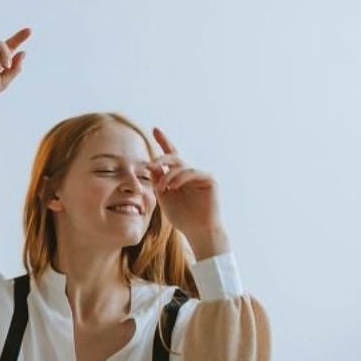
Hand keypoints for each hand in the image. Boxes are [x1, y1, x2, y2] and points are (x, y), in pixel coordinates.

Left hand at [148, 128, 228, 256]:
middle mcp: (190, 172)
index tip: (155, 129)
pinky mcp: (210, 179)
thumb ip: (158, 181)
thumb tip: (152, 166)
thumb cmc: (182, 217)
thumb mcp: (164, 198)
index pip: (171, 155)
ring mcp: (201, 175)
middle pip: (174, 156)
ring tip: (162, 188)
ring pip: (181, 166)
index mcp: (178, 176)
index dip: (164, 141)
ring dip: (168, 176)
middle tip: (150, 165)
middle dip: (161, 158)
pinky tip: (173, 187)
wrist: (197, 231)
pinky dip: (180, 178)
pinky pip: (192, 172)